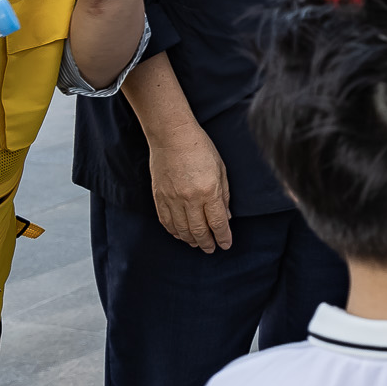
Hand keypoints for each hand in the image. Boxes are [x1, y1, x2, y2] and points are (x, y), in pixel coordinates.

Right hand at [150, 123, 233, 251]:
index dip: (223, 237)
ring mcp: (172, 199)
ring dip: (191, 240)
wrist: (171, 136)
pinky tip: (180, 235)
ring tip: (197, 244)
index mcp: (209, 191)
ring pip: (182, 230)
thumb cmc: (200, 148)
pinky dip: (174, 231)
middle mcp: (190, 198)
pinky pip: (166, 221)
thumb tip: (227, 216)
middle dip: (207, 243)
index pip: (218, 222)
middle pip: (199, 230)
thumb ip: (224, 195)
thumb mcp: (220, 169)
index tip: (226, 244)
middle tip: (211, 249)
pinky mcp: (159, 197)